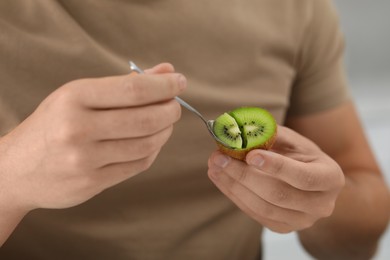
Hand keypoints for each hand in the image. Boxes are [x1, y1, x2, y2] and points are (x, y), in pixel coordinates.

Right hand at [0, 63, 185, 211]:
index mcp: (74, 98)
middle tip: (175, 105)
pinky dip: (152, 150)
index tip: (180, 82)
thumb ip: (124, 83)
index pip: (133, 90)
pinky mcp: (92, 183)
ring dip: (165, 131)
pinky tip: (151, 141)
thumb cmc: (53, 124)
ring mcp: (85, 160)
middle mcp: (78, 129)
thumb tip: (167, 71)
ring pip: (146, 144)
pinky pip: (138, 165)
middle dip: (170, 110)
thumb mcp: (79, 95)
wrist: (16, 169)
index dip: (164, 86)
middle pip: (145, 119)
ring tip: (165, 123)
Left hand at [207, 126, 344, 232]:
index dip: (276, 166)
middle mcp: (321, 205)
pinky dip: (234, 195)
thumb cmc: (302, 156)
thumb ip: (270, 135)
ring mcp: (302, 221)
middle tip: (219, 158)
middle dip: (243, 175)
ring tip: (214, 167)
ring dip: (233, 186)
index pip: (303, 177)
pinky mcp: (283, 228)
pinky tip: (221, 179)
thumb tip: (238, 131)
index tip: (250, 154)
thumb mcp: (294, 141)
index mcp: (330, 178)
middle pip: (277, 194)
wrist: (311, 182)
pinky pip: (254, 214)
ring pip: (262, 207)